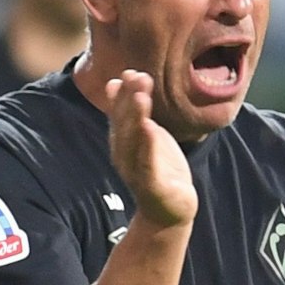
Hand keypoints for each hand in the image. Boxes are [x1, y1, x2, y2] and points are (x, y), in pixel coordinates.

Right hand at [105, 70, 197, 227]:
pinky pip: (147, 163)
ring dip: (135, 117)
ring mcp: (136, 172)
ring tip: (141, 95)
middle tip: (137, 77)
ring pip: (133, 141)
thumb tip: (114, 81)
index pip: (119, 115)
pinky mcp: (152, 187)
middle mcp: (124, 156)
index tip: (129, 73)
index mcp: (122, 143)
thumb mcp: (145, 137)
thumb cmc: (159, 170)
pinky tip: (149, 128)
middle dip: (128, 100)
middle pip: (124, 125)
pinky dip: (147, 145)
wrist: (169, 212)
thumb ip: (131, 112)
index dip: (122, 94)